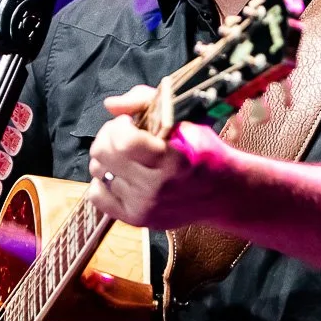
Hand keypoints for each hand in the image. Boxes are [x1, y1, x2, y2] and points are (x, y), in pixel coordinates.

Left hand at [85, 84, 236, 230]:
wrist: (223, 193)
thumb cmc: (204, 151)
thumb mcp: (186, 119)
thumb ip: (146, 101)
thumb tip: (112, 105)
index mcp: (171, 159)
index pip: (122, 141)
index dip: (120, 125)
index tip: (131, 123)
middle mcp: (155, 186)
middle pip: (101, 154)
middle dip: (109, 137)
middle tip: (125, 136)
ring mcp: (144, 205)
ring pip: (97, 172)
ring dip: (108, 159)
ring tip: (127, 157)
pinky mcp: (136, 219)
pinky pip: (97, 196)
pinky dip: (103, 182)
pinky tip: (121, 175)